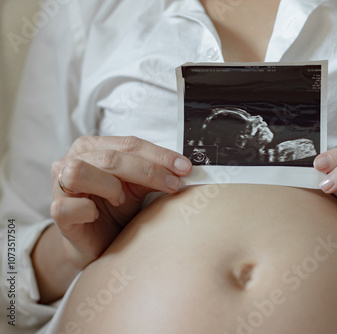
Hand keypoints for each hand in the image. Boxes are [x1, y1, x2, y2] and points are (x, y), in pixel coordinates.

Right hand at [50, 136, 191, 268]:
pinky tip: (98, 214)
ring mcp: (60, 185)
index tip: (184, 167)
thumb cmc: (115, 210)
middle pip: (111, 158)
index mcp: (93, 148)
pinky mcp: (57, 211)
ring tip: (123, 200)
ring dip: (110, 185)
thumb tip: (182, 168)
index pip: (129, 144)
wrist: (96, 243)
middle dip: (148, 170)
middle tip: (173, 184)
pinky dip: (88, 209)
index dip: (159, 155)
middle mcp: (72, 160)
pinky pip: (69, 205)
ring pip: (80, 172)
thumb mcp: (136, 187)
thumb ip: (151, 173)